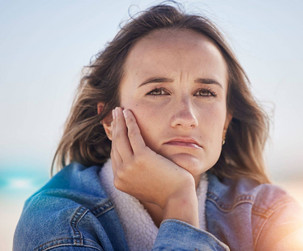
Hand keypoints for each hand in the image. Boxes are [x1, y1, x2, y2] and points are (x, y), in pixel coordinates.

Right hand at [110, 107, 198, 225]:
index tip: (117, 127)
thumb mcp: (144, 183)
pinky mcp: (141, 158)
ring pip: (120, 138)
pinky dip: (130, 122)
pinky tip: (129, 113)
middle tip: (115, 114)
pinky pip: (132, 135)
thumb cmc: (166, 190)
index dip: (116, 139)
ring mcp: (129, 166)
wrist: (177, 198)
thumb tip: (133, 161)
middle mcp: (121, 174)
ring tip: (119, 110)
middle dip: (115, 127)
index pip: (115, 155)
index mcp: (120, 180)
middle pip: (115, 144)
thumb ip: (135, 173)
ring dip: (119, 121)